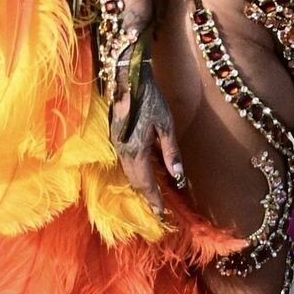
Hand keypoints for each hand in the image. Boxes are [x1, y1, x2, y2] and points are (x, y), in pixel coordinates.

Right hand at [110, 72, 183, 217]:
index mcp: (137, 150)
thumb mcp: (166, 125)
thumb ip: (170, 152)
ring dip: (139, 187)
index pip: (145, 183)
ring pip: (128, 174)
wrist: (128, 80)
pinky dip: (134, 174)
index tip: (162, 213)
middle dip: (146, 197)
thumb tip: (178, 177)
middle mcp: (123, 151)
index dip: (154, 199)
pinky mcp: (115, 138)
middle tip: (158, 210)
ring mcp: (116, 145)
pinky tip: (142, 175)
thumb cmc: (150, 99)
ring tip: (152, 197)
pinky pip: (125, 163)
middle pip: (134, 182)